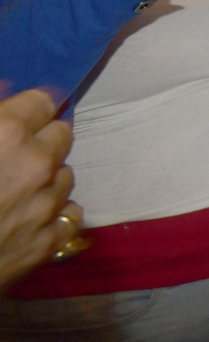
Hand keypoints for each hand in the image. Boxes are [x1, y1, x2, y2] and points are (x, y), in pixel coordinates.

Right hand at [0, 89, 82, 289]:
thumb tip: (5, 100)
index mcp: (8, 132)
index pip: (44, 101)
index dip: (31, 108)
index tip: (23, 115)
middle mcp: (37, 163)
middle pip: (62, 135)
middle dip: (42, 140)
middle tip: (15, 153)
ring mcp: (48, 204)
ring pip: (65, 175)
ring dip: (46, 177)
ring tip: (16, 189)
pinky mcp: (50, 241)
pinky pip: (69, 215)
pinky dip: (54, 214)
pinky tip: (29, 218)